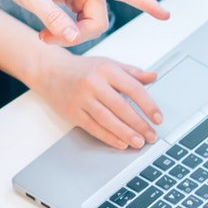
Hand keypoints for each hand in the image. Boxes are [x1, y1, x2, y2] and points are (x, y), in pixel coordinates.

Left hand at [0, 0, 170, 46]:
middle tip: (49, 39)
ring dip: (70, 35)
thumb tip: (71, 37)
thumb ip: (51, 18)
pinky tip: (47, 32)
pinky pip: (80, 21)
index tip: (164, 14)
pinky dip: (65, 31)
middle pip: (99, 19)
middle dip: (78, 36)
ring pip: (90, 23)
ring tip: (43, 36)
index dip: (144, 2)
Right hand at [34, 51, 162, 149]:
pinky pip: (94, 127)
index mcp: (107, 70)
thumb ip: (132, 72)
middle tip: (151, 135)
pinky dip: (109, 137)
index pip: (133, 88)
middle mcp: (94, 83)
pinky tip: (121, 143)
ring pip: (108, 119)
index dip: (148, 105)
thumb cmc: (82, 69)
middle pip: (121, 107)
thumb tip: (153, 76)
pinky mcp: (73, 112)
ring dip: (125, 133)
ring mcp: (82, 99)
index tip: (158, 118)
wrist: (50, 71)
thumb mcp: (108, 64)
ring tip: (139, 142)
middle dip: (139, 124)